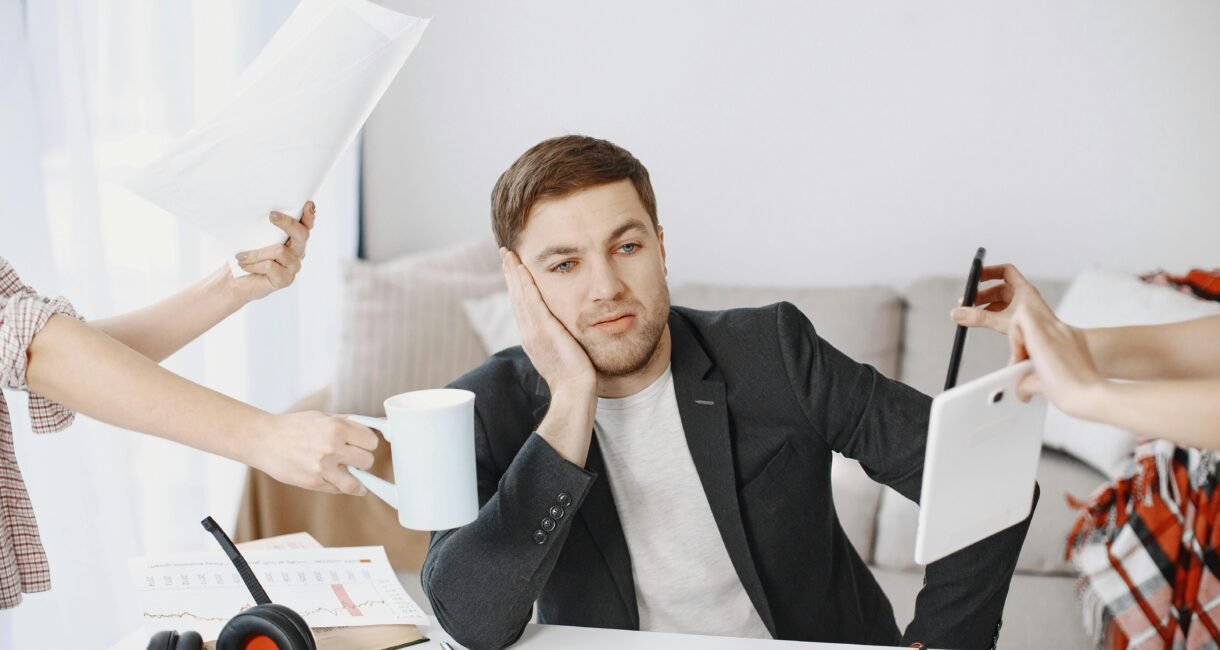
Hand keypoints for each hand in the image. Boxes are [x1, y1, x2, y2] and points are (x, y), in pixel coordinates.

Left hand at [231, 201, 316, 301]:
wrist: (235, 281)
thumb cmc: (245, 256)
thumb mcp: (253, 237)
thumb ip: (262, 226)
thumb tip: (262, 211)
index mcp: (293, 240)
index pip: (306, 226)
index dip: (309, 216)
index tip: (307, 204)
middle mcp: (298, 252)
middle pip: (301, 234)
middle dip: (288, 223)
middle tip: (271, 215)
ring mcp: (293, 267)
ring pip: (279, 250)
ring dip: (255, 253)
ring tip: (240, 256)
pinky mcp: (286, 280)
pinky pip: (270, 266)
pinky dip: (253, 264)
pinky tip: (244, 265)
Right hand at [249, 411, 378, 494]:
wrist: (264, 439)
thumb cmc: (294, 426)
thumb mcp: (323, 417)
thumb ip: (349, 423)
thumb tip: (377, 427)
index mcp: (337, 427)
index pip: (371, 442)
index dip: (368, 444)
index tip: (364, 445)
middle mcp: (332, 447)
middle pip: (368, 461)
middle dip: (362, 460)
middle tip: (353, 458)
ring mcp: (323, 467)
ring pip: (356, 483)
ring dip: (356, 480)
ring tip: (350, 474)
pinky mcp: (313, 482)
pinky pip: (338, 490)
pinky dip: (338, 485)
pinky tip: (330, 476)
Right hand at [501, 248, 595, 394]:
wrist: (574, 392)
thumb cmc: (574, 380)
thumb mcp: (564, 355)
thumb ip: (560, 341)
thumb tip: (565, 334)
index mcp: (533, 338)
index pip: (522, 306)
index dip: (516, 286)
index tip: (513, 269)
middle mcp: (529, 332)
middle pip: (516, 297)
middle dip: (510, 274)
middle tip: (504, 253)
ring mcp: (534, 330)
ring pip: (520, 295)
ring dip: (513, 272)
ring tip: (508, 254)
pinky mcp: (543, 329)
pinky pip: (531, 300)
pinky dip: (525, 283)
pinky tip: (521, 268)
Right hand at [949, 263, 1049, 334]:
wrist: (1049, 344)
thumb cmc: (1035, 331)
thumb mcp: (1002, 321)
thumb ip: (979, 318)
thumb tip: (957, 314)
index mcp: (1023, 289)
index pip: (1005, 271)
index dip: (989, 271)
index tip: (974, 277)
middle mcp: (1023, 296)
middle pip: (998, 287)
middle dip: (981, 293)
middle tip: (967, 302)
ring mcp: (1023, 307)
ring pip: (1000, 301)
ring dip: (985, 305)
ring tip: (971, 313)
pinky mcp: (1021, 319)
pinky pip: (1003, 311)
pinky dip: (991, 314)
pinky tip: (983, 321)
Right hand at [1008, 303, 1106, 417]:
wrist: (1093, 396)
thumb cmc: (1068, 390)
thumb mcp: (1033, 385)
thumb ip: (1020, 379)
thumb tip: (1021, 383)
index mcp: (1042, 336)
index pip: (1022, 313)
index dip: (1014, 333)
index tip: (1018, 353)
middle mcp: (1058, 330)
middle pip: (1032, 317)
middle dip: (1024, 337)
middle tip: (1026, 358)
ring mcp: (1070, 334)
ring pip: (1045, 325)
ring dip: (1037, 340)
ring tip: (1039, 362)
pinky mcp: (1079, 341)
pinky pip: (1059, 334)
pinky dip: (1051, 345)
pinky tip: (1053, 363)